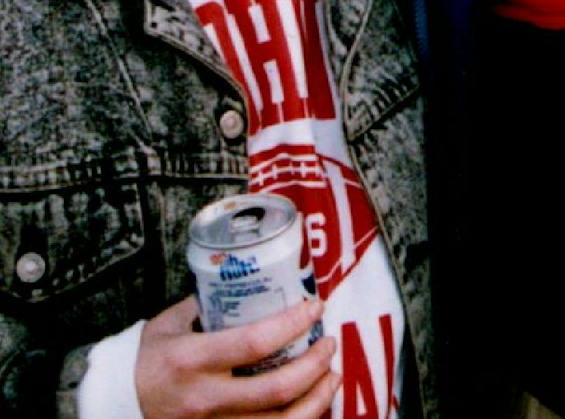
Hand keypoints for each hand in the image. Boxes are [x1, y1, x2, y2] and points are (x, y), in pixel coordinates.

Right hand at [135, 295, 338, 418]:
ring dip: (315, 400)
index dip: (293, 324)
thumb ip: (212, 305)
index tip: (316, 306)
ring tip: (330, 377)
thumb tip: (256, 279)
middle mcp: (203, 400)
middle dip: (314, 365)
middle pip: (276, 390)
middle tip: (329, 343)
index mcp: (191, 361)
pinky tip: (311, 406)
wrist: (112, 406)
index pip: (255, 343)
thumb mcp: (172, 324)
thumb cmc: (146, 359)